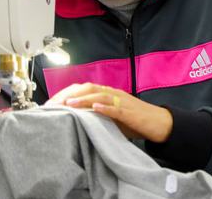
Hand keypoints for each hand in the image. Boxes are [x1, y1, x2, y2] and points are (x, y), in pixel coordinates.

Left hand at [48, 83, 172, 142]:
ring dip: (84, 99)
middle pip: (89, 88)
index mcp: (109, 93)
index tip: (52, 103)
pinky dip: (105, 107)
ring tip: (69, 104)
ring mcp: (123, 102)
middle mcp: (114, 94)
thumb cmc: (135, 121)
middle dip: (70, 94)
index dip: (68, 93)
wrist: (159, 123)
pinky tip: (95, 108)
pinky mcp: (131, 112)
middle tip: (55, 104)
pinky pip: (117, 108)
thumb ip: (97, 114)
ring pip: (101, 95)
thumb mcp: (112, 117)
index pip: (85, 88)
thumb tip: (76, 119)